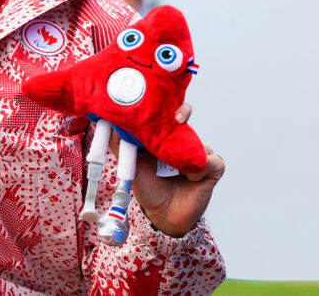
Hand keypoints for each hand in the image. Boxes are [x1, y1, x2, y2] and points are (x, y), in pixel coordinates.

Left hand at [110, 103, 225, 236]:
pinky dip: (201, 169)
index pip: (165, 111)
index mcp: (163, 136)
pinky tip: (191, 179)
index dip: (164, 105)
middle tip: (178, 119)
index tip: (159, 106)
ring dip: (188, 154)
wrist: (162, 214)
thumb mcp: (130, 164)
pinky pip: (213, 162)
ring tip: (176, 170)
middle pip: (186, 116)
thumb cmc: (147, 187)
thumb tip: (106, 121)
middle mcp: (181, 140)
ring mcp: (199, 154)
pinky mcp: (212, 170)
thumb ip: (119, 144)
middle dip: (183, 112)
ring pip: (200, 142)